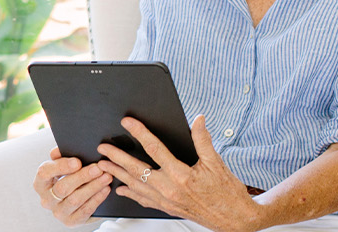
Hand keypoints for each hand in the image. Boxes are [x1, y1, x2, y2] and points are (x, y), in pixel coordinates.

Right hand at [34, 146, 113, 225]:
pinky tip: (105, 189)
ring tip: (106, 177)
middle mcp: (46, 200)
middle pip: (62, 188)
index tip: (77, 161)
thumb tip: (58, 150)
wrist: (80, 198)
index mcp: (40, 183)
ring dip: (93, 187)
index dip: (61, 167)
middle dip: (82, 176)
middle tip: (98, 168)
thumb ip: (61, 155)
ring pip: (75, 199)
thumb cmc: (70, 176)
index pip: (44, 173)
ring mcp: (58, 213)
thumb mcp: (64, 165)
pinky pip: (85, 210)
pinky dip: (97, 199)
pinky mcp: (71, 222)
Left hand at [97, 115, 264, 231]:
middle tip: (103, 148)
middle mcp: (170, 189)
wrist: (234, 219)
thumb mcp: (216, 163)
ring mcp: (167, 201)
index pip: (155, 149)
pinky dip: (130, 194)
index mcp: (182, 175)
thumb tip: (198, 120)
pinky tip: (120, 189)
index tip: (127, 122)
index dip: (140, 133)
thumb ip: (203, 140)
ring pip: (136, 186)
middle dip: (117, 158)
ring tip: (104, 166)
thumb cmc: (226, 193)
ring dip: (118, 175)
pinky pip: (144, 201)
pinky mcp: (168, 208)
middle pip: (137, 170)